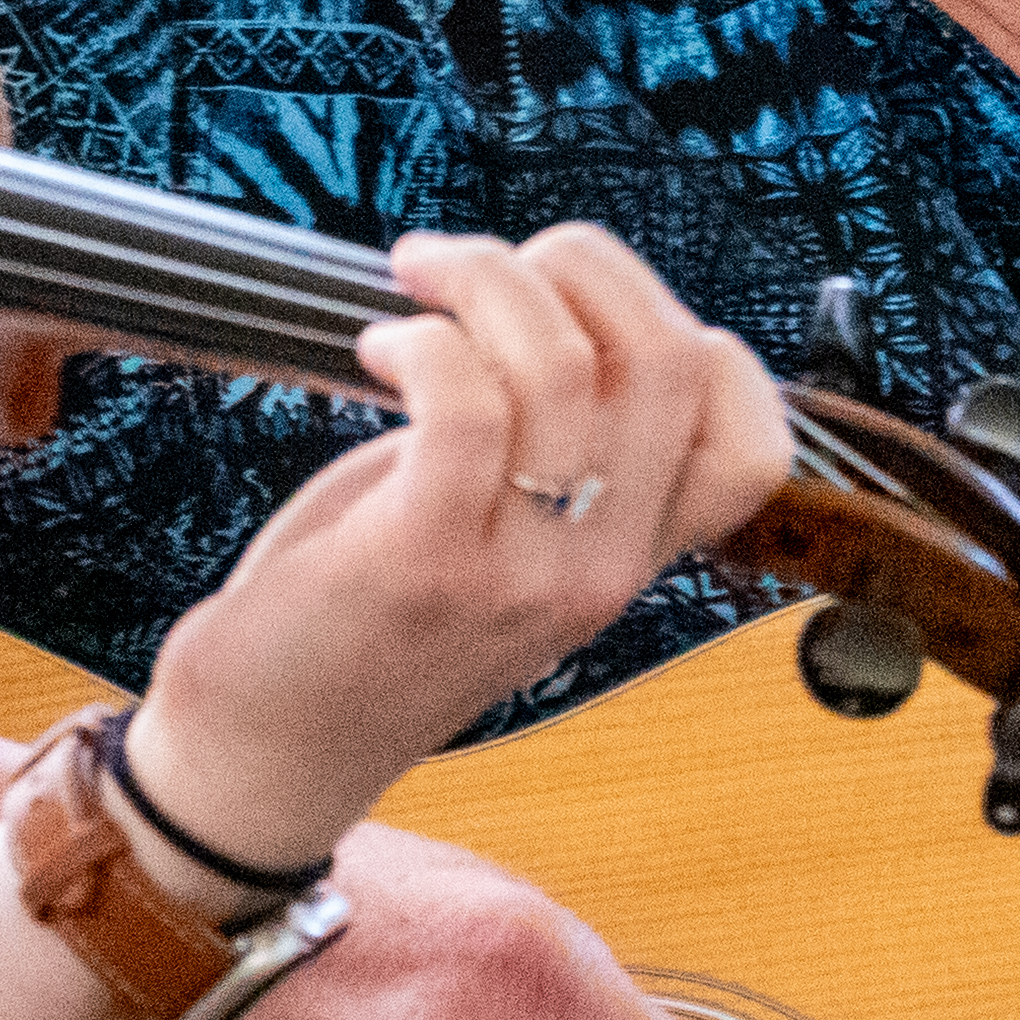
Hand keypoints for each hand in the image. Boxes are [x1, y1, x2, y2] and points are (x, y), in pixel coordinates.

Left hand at [129, 222, 792, 878]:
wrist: (267, 756)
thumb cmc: (370, 626)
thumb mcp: (506, 548)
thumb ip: (556, 452)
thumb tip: (557, 306)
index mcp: (629, 560)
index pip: (752, 444)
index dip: (693, 336)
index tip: (592, 309)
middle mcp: (598, 570)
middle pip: (671, 361)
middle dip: (584, 263)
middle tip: (493, 264)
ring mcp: (519, 570)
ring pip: (562, 361)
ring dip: (482, 280)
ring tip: (417, 289)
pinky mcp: (422, 558)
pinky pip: (464, 400)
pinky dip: (422, 339)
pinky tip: (381, 347)